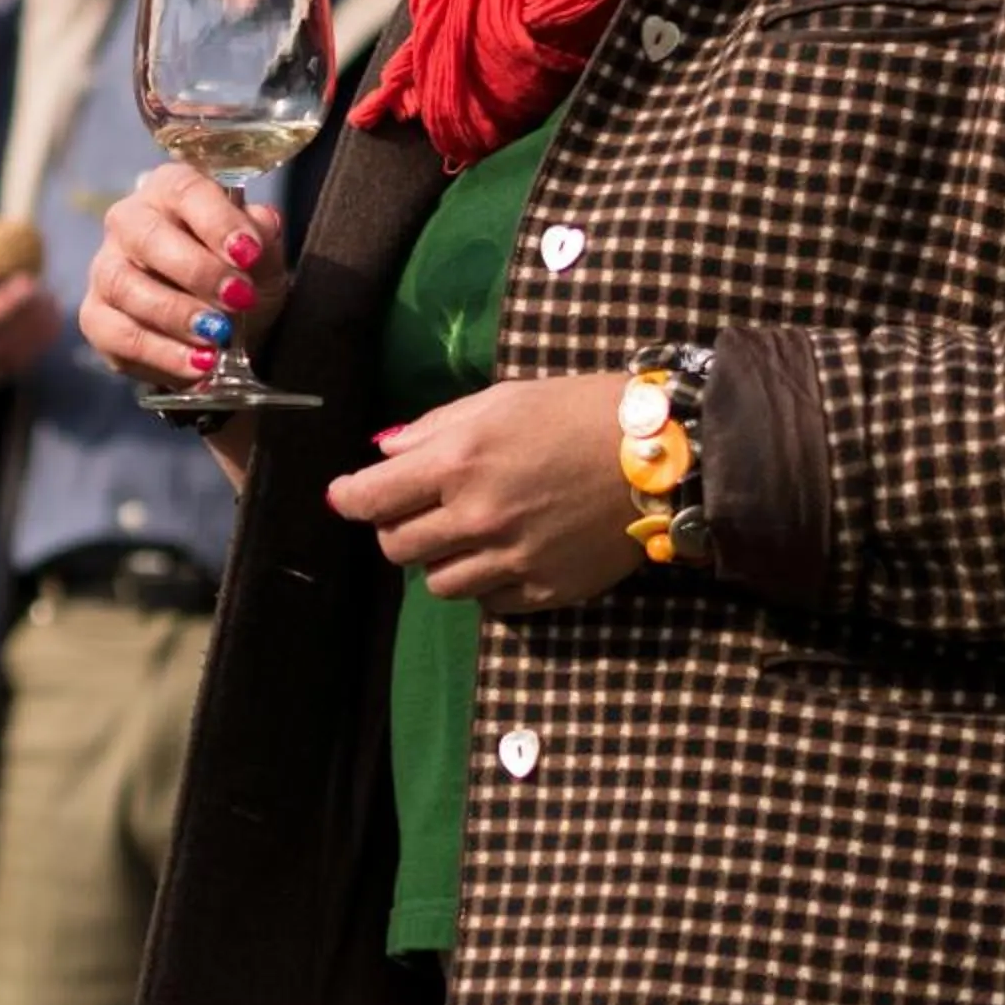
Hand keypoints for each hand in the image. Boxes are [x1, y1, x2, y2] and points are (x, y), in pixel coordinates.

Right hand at [77, 164, 285, 391]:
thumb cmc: (240, 278)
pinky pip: (118, 335)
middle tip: (239, 298)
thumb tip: (262, 222)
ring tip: (219, 337)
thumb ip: (263, 238)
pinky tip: (199, 364)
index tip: (249, 253)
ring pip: (124, 285)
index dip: (216, 220)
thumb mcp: (264, 259)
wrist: (226, 334)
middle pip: (146, 236)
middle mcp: (129, 222)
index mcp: (171, 191)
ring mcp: (106, 269)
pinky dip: (162, 353)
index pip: (184, 190)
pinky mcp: (96, 317)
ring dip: (176, 314)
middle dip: (196, 270)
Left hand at [325, 375, 636, 615]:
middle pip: (396, 548)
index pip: (371, 499)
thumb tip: (384, 454)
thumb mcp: (498, 400)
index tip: (345, 497)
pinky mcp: (543, 591)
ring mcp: (511, 561)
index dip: (349, 499)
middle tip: (417, 511)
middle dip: (395, 528)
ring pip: (438, 584)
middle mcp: (477, 518)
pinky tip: (503, 555)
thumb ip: (433, 430)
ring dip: (439, 560)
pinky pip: (487, 604)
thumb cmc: (574, 412)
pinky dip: (484, 583)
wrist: (659, 453)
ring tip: (464, 535)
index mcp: (459, 462)